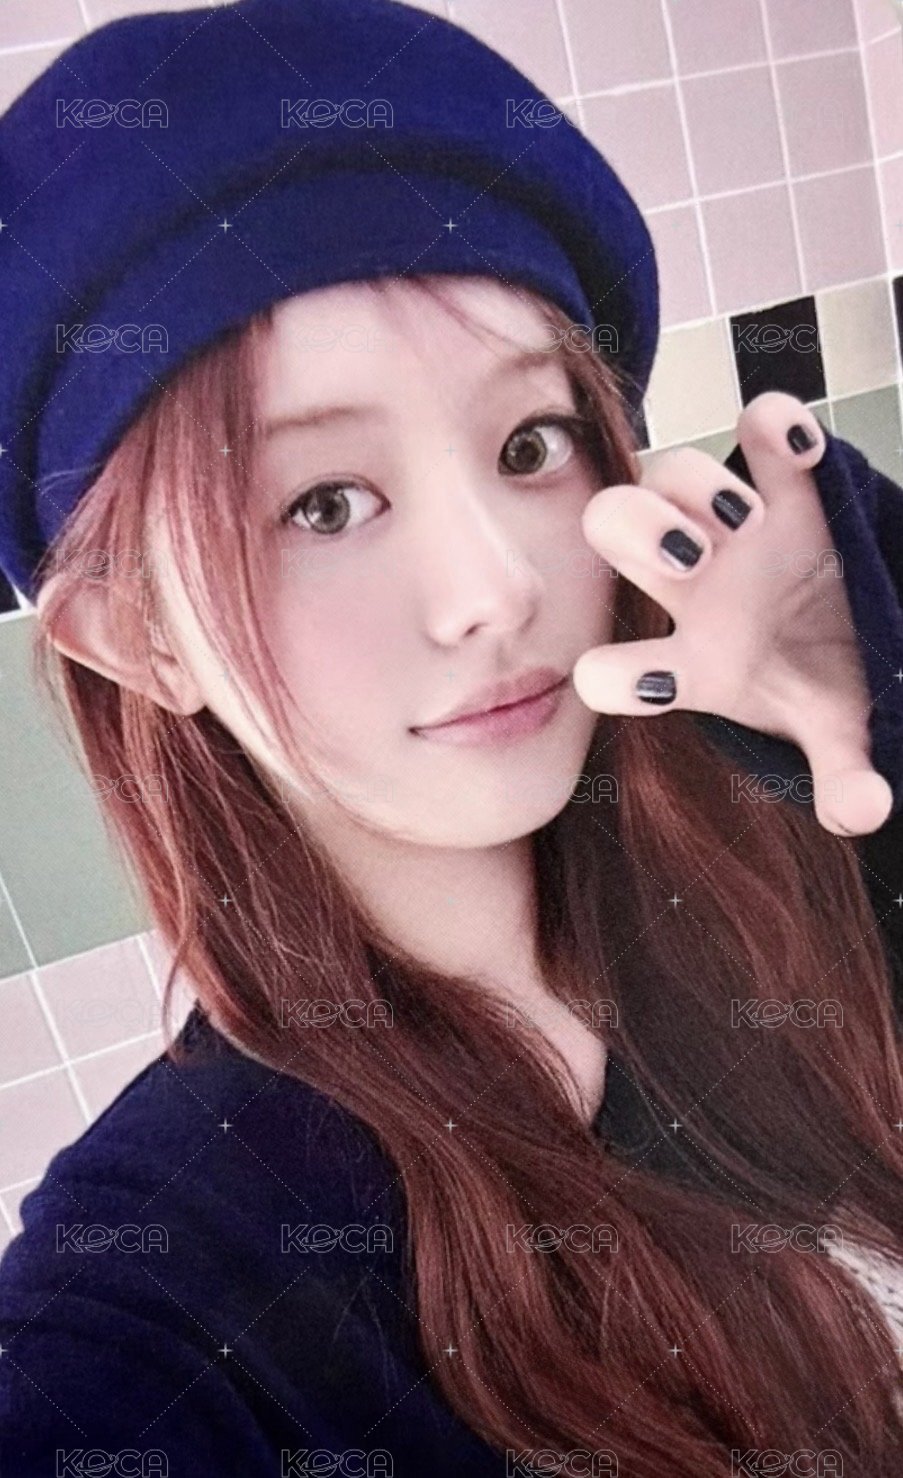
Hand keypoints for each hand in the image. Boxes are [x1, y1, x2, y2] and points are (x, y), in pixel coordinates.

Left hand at [572, 390, 893, 836]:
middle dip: (638, 536)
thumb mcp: (837, 733)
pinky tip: (795, 446)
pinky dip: (774, 426)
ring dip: (693, 486)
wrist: (867, 635)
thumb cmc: (828, 686)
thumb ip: (843, 771)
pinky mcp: (793, 482)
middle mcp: (695, 584)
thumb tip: (864, 814)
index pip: (620, 671)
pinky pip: (765, 433)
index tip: (625, 675)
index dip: (610, 675)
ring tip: (741, 517)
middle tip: (689, 562)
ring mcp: (737, 525)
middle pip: (616, 530)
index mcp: (694, 662)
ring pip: (670, 473)